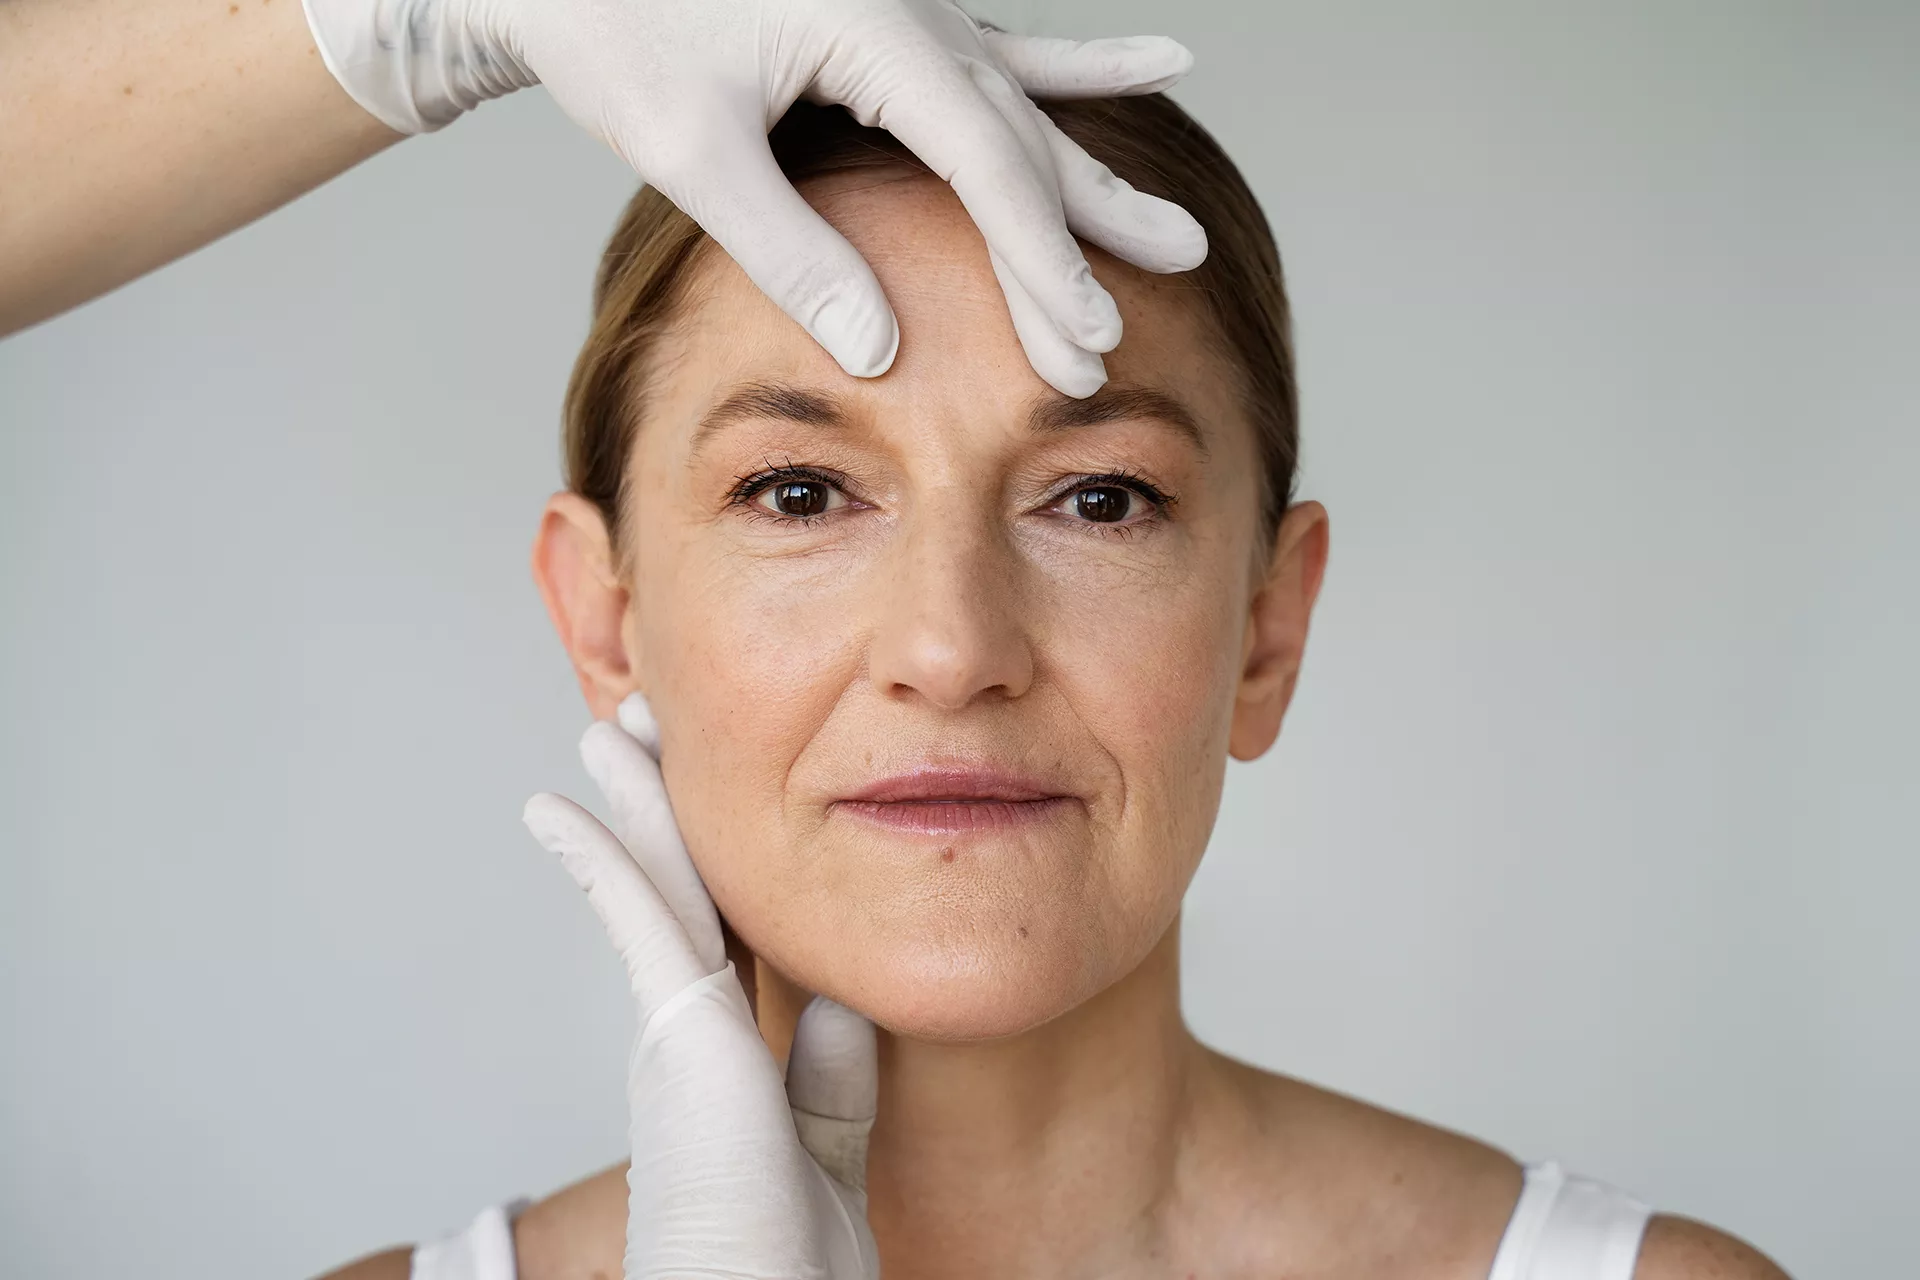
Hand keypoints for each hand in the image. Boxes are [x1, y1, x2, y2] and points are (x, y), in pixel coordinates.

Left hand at [300, 0, 1207, 395]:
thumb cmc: (607, 26)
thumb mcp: (692, 149)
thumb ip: (791, 248)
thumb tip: (880, 351)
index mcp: (870, 26)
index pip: (984, 159)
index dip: (1035, 256)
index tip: (1078, 334)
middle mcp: (910, 9)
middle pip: (1019, 141)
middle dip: (1072, 244)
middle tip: (1128, 326)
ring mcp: (912, 9)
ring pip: (1026, 107)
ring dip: (1096, 182)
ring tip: (1180, 239)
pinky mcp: (895, 23)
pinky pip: (1005, 57)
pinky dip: (1076, 73)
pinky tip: (1160, 66)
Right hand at [522, 693, 880, 1278]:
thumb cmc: (789, 1258)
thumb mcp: (827, 1143)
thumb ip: (831, 1074)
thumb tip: (838, 996)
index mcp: (734, 1053)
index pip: (728, 926)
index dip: (720, 858)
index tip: (717, 801)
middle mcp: (697, 1030)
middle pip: (688, 884)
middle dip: (668, 801)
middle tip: (649, 727)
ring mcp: (681, 1025)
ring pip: (661, 879)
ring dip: (634, 799)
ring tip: (607, 727)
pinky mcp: (678, 1028)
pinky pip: (637, 917)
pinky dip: (601, 855)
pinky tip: (552, 808)